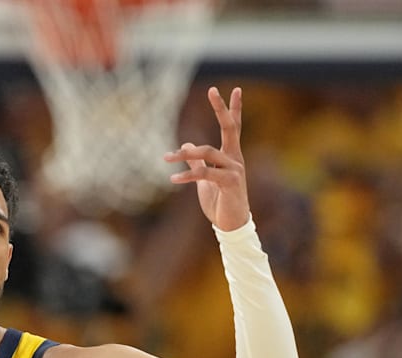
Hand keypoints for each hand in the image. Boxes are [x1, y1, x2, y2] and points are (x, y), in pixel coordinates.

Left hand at [164, 87, 248, 231]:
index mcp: (230, 156)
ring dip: (184, 153)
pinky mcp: (230, 182)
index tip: (234, 89)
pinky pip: (205, 173)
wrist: (230, 224)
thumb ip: (197, 161)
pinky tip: (173, 178)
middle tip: (212, 90)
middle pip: (229, 127)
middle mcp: (235, 159)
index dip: (233, 108)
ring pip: (207, 152)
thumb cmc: (220, 201)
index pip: (233, 127)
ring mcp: (234, 169)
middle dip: (221, 109)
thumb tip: (186, 142)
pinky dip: (187, 175)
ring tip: (166, 157)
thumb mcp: (205, 179)